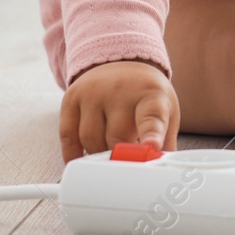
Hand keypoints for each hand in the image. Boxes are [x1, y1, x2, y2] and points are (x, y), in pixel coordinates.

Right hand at [59, 58, 178, 161]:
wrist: (122, 63)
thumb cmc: (146, 94)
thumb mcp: (166, 111)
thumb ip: (166, 143)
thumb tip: (162, 172)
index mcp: (151, 95)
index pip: (151, 117)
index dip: (151, 134)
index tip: (152, 147)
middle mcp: (121, 90)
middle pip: (116, 138)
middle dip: (120, 158)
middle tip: (125, 165)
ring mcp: (93, 93)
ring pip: (90, 140)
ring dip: (99, 157)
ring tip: (110, 153)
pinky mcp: (72, 99)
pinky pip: (68, 136)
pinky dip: (73, 155)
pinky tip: (81, 161)